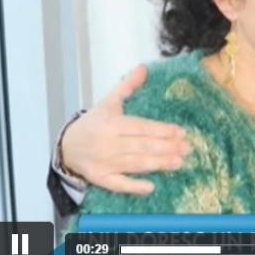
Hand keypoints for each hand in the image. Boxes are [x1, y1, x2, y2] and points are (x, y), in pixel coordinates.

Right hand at [61, 65, 189, 194]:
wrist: (66, 146)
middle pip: (141, 146)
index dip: (162, 130)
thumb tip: (144, 68)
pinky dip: (133, 186)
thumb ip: (127, 86)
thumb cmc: (93, 124)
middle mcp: (108, 144)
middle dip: (166, 147)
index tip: (181, 132)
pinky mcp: (100, 178)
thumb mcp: (108, 102)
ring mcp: (104, 163)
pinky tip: (151, 187)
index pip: (141, 127)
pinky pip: (118, 184)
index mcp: (111, 124)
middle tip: (187, 148)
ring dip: (158, 164)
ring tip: (179, 162)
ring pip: (134, 164)